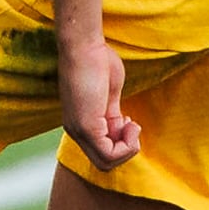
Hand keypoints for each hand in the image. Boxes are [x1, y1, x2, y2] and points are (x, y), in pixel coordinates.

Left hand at [57, 32, 139, 170]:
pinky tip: (130, 122)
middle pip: (104, 163)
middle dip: (126, 149)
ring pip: (107, 163)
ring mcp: (79, 130)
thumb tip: (123, 130)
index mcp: (80, 124)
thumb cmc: (96, 62)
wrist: (83, 46)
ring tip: (132, 123)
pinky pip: (109, 154)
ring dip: (128, 148)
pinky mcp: (86, 126)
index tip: (128, 121)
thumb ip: (113, 116)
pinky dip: (127, 144)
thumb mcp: (109, 96)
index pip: (102, 153)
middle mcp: (76, 131)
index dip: (122, 144)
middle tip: (132, 124)